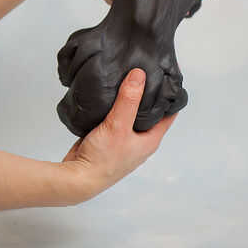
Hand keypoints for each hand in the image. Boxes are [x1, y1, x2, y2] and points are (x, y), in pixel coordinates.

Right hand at [60, 68, 177, 203]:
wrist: (77, 177)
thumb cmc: (102, 160)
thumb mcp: (119, 126)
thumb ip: (128, 101)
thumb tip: (139, 75)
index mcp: (150, 140)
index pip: (168, 113)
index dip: (170, 95)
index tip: (168, 75)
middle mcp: (139, 140)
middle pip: (149, 111)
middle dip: (148, 92)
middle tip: (146, 70)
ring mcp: (123, 139)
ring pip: (131, 113)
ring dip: (129, 98)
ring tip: (127, 76)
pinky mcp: (108, 137)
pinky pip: (115, 116)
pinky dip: (114, 105)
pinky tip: (109, 92)